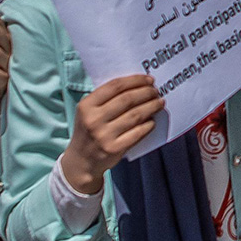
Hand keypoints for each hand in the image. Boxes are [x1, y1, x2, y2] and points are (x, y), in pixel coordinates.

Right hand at [60, 75, 163, 195]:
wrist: (82, 161)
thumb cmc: (88, 131)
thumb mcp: (88, 112)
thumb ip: (106, 98)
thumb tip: (137, 85)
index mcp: (86, 105)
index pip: (115, 86)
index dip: (135, 80)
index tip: (148, 79)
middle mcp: (94, 120)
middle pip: (127, 99)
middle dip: (146, 92)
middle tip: (156, 91)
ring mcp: (104, 135)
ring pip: (135, 115)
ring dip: (151, 107)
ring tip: (159, 103)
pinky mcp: (114, 149)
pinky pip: (137, 133)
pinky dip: (148, 125)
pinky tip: (152, 120)